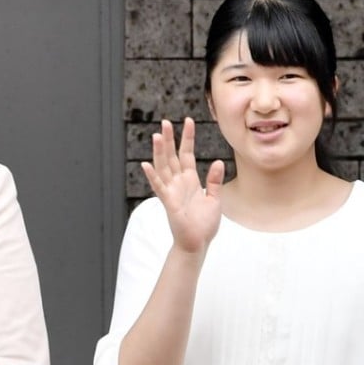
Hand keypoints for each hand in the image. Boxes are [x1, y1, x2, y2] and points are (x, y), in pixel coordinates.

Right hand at [141, 117, 223, 254]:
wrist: (197, 243)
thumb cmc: (204, 224)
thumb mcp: (214, 199)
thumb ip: (214, 181)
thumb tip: (217, 162)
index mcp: (189, 180)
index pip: (186, 154)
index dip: (187, 138)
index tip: (188, 121)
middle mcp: (178, 183)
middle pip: (172, 156)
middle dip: (169, 139)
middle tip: (165, 122)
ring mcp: (172, 191)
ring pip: (164, 167)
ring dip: (159, 152)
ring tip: (156, 135)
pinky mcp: (169, 202)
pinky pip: (159, 186)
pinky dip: (152, 175)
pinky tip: (146, 164)